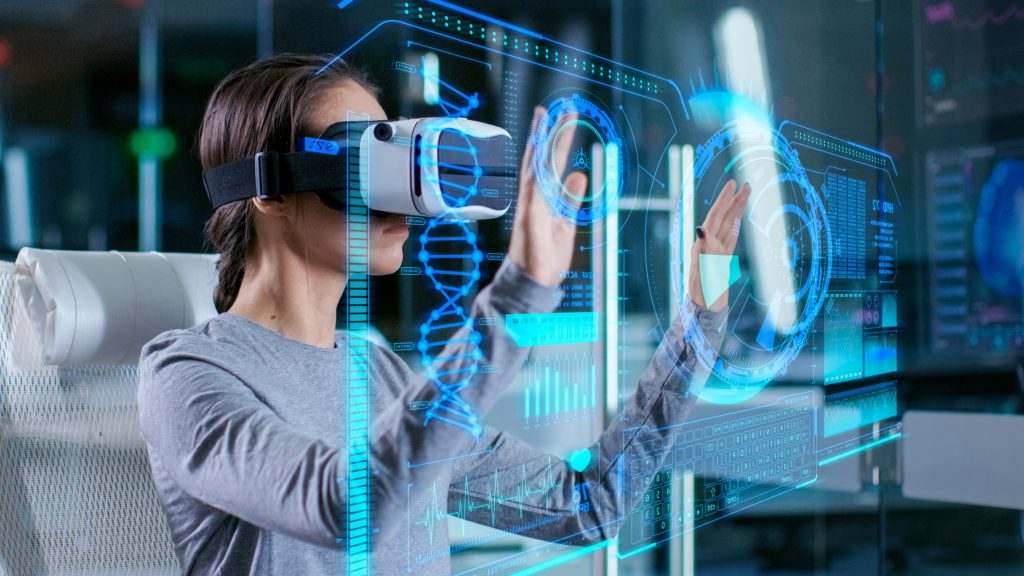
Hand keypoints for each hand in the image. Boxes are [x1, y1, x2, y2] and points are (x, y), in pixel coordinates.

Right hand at [508, 106, 586, 286]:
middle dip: (545, 135)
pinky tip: (540, 168)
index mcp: (544, 198)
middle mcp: (533, 200)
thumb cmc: (548, 255)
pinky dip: (536, 186)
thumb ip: (571, 199)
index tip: (562, 115)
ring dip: (538, 150)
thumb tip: (580, 174)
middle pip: (538, 162)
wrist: (535, 284)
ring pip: (533, 174)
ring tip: (542, 125)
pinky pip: (533, 203)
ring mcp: (529, 212)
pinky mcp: (530, 229)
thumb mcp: (567, 223)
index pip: (549, 163)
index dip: (555, 139)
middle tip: (552, 109)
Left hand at [688, 179, 750, 311]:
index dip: (724, 200)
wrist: (705, 310)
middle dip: (732, 200)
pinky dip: (735, 226)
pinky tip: (738, 220)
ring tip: (745, 194)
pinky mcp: (722, 259)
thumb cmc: (704, 294)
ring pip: (728, 225)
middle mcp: (709, 245)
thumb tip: (701, 228)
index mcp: (704, 245)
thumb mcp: (703, 272)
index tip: (733, 184)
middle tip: (743, 184)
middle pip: (723, 217)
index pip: (716, 217)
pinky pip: (730, 238)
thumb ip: (703, 249)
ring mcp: (717, 251)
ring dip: (736, 210)